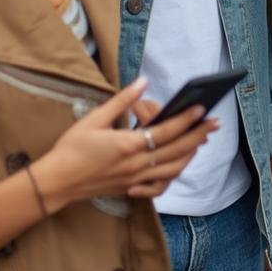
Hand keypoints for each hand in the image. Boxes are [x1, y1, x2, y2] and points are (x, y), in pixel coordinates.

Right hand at [31, 76, 218, 209]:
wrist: (56, 181)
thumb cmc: (72, 147)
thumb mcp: (95, 118)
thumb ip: (122, 100)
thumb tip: (142, 81)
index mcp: (129, 145)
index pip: (167, 131)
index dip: (187, 119)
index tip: (202, 109)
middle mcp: (137, 164)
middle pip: (177, 150)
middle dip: (198, 136)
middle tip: (215, 124)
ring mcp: (136, 179)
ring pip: (173, 169)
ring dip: (190, 155)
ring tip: (200, 141)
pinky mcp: (131, 188)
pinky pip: (160, 184)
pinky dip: (173, 174)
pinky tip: (178, 165)